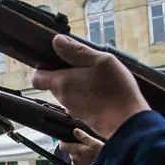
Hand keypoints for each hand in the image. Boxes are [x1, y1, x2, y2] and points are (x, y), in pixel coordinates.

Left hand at [31, 36, 147, 139]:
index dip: (42, 67)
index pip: (37, 77)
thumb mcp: (100, 61)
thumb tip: (57, 41)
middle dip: (65, 74)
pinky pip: (79, 103)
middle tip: (85, 66)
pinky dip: (86, 96)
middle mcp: (63, 98)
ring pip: (68, 94)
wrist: (128, 123)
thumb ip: (76, 51)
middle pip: (54, 84)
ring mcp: (73, 110)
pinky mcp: (84, 118)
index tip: (56, 60)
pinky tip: (102, 92)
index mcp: (61, 82)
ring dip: (77, 85)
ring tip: (96, 78)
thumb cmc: (116, 91)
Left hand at [60, 127, 104, 164]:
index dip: (63, 142)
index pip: (62, 146)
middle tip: (83, 145)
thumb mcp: (95, 143)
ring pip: (73, 156)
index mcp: (76, 151)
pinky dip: (80, 159)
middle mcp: (74, 159)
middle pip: (68, 151)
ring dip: (77, 154)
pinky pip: (77, 162)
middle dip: (73, 147)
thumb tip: (75, 131)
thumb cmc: (101, 155)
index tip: (67, 139)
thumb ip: (83, 137)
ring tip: (87, 152)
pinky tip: (88, 158)